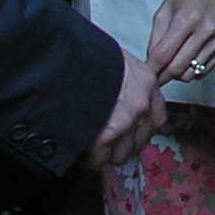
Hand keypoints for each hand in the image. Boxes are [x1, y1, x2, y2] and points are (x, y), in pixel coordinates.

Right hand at [88, 47, 164, 168]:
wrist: (59, 58)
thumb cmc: (80, 54)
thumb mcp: (112, 58)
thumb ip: (121, 79)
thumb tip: (114, 94)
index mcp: (146, 82)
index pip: (155, 118)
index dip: (140, 130)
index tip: (129, 134)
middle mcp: (141, 104)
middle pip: (139, 140)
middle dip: (122, 145)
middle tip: (105, 143)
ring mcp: (125, 121)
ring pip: (121, 154)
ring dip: (105, 153)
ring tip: (88, 146)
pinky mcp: (104, 136)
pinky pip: (99, 160)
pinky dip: (87, 159)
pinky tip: (78, 149)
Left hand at [146, 0, 214, 84]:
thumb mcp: (164, 12)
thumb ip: (155, 40)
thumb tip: (152, 66)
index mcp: (186, 19)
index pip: (163, 55)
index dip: (152, 69)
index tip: (147, 74)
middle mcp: (205, 30)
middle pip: (177, 69)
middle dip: (164, 75)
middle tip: (158, 72)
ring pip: (191, 74)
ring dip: (179, 74)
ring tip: (174, 62)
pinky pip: (204, 71)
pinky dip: (193, 70)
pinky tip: (189, 58)